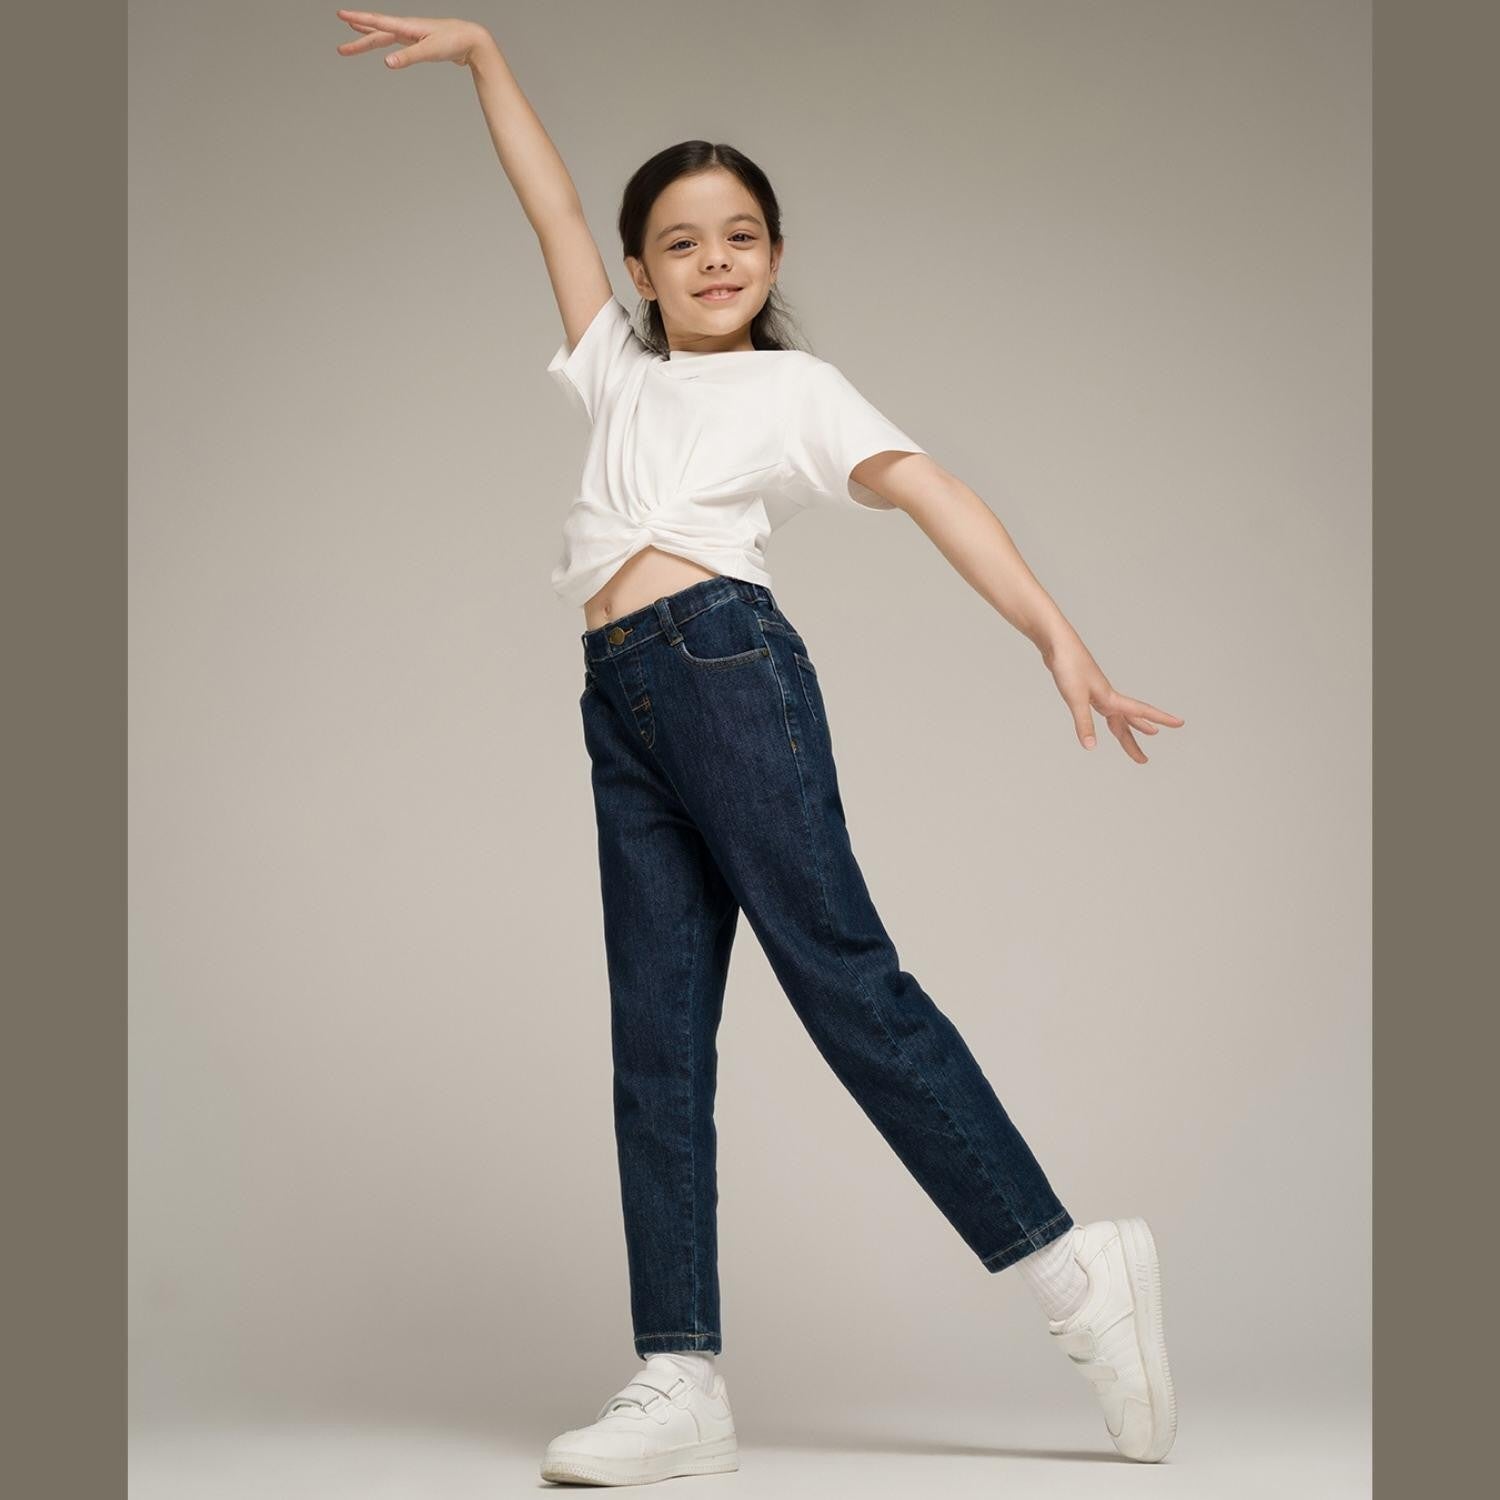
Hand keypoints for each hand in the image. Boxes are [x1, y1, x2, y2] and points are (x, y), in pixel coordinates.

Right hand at [334, 10, 489, 67]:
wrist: (471, 40)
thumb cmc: (453, 42)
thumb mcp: (430, 51)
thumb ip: (407, 58)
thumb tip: (386, 63)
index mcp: (406, 26)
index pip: (377, 22)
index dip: (358, 19)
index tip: (341, 15)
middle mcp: (406, 28)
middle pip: (376, 34)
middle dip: (358, 41)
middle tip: (341, 50)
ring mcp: (411, 35)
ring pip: (384, 37)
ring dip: (367, 40)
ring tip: (352, 43)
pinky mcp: (418, 42)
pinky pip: (395, 42)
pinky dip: (384, 42)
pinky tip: (381, 46)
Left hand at [1042, 634, 1184, 762]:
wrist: (1056, 643)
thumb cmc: (1068, 666)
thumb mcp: (1075, 698)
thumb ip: (1084, 723)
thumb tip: (1091, 747)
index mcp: (1111, 698)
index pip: (1142, 711)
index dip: (1162, 718)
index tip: (1180, 723)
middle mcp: (1108, 697)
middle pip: (1128, 723)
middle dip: (1135, 743)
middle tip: (1143, 761)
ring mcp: (1097, 693)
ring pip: (1116, 717)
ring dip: (1125, 731)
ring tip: (1135, 743)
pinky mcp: (1085, 690)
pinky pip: (1104, 711)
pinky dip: (1108, 719)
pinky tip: (1106, 717)